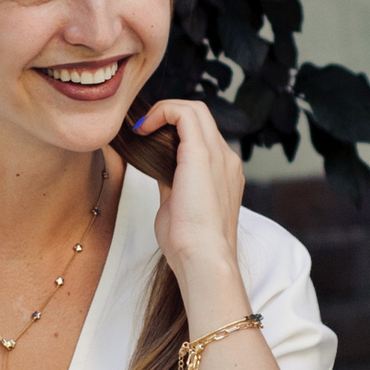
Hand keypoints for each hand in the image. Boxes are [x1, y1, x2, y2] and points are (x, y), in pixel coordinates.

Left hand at [136, 98, 246, 291]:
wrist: (204, 259)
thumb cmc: (189, 244)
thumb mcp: (177, 205)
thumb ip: (172, 183)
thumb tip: (159, 170)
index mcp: (223, 174)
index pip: (202, 135)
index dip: (174, 129)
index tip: (148, 139)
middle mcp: (226, 160)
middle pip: (200, 116)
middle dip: (169, 115)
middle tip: (143, 129)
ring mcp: (219, 155)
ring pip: (195, 110)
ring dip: (166, 111)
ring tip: (142, 127)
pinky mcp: (202, 154)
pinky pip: (184, 114)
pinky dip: (162, 112)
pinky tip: (143, 128)